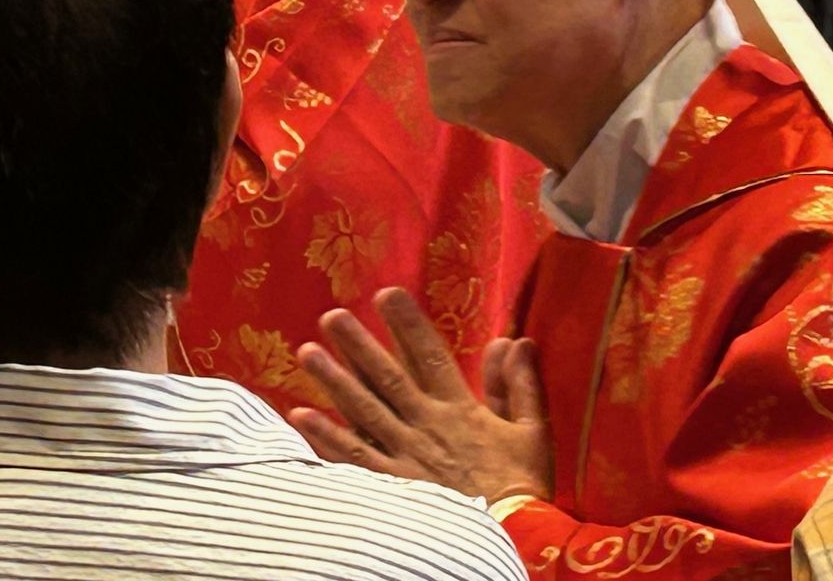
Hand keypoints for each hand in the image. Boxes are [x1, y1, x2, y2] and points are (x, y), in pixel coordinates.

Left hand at [290, 287, 553, 503]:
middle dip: (359, 344)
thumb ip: (520, 383)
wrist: (510, 538)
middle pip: (386, 377)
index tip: (386, 294)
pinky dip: (326, 437)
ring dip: (334, 380)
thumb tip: (516, 339)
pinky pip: (352, 458)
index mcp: (459, 409)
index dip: (407, 324)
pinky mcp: (389, 487)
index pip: (429, 355)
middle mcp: (424, 425)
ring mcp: (402, 456)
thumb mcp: (531, 430)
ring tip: (307, 352)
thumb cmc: (521, 486)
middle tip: (331, 315)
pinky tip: (300, 416)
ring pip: (362, 410)